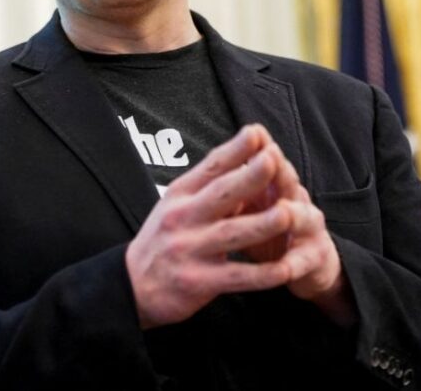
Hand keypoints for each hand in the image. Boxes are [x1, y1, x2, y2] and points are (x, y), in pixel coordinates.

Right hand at [126, 125, 301, 328]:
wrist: (132, 286)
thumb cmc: (163, 240)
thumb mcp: (176, 206)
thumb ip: (209, 189)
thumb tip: (248, 166)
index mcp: (180, 195)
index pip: (209, 168)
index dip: (234, 150)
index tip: (257, 133)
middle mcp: (182, 218)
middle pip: (220, 195)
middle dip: (248, 177)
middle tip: (273, 161)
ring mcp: (189, 250)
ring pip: (230, 234)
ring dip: (261, 224)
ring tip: (288, 214)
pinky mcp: (197, 282)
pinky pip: (235, 277)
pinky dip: (260, 275)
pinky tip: (284, 270)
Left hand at [248, 144, 354, 326]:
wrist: (299, 266)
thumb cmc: (262, 229)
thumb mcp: (246, 205)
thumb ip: (232, 185)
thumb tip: (205, 159)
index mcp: (274, 185)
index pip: (268, 161)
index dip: (260, 148)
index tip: (252, 131)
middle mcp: (294, 200)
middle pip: (288, 182)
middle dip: (278, 171)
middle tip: (269, 158)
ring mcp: (307, 229)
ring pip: (302, 218)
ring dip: (293, 214)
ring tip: (284, 212)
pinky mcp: (313, 259)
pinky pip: (303, 262)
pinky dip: (293, 265)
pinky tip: (286, 268)